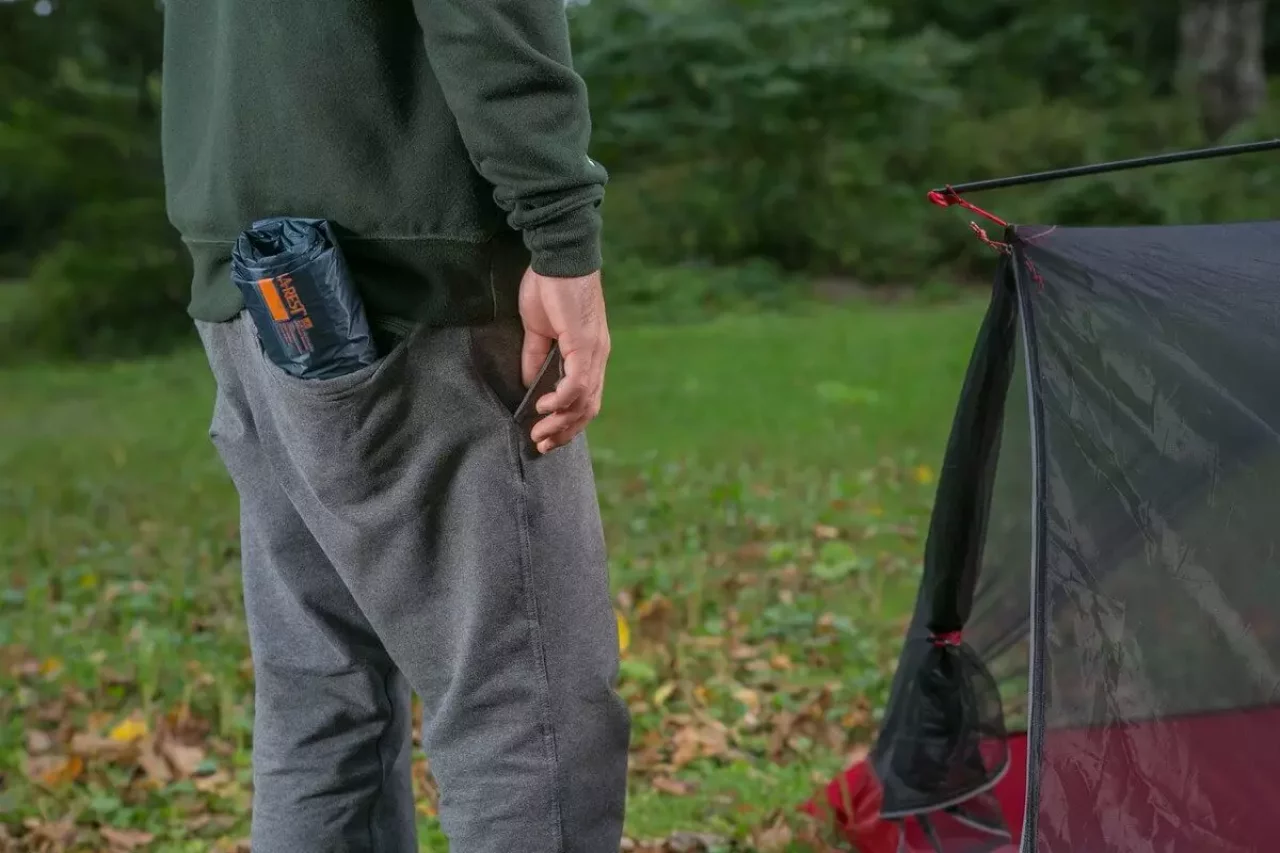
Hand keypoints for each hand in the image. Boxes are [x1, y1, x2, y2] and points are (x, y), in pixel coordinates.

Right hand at [518, 267, 609, 453]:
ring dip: (561, 422)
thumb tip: (527, 383)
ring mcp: (594, 351)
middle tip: (541, 445)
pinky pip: (578, 382)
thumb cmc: (549, 286)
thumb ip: (534, 357)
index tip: (546, 437)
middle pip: (588, 407)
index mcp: (589, 354)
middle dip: (564, 432)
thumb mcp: (537, 329)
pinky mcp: (585, 343)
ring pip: (585, 400)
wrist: (559, 256)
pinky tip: (544, 407)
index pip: (586, 399)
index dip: (568, 422)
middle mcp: (597, 357)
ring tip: (540, 433)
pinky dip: (562, 399)